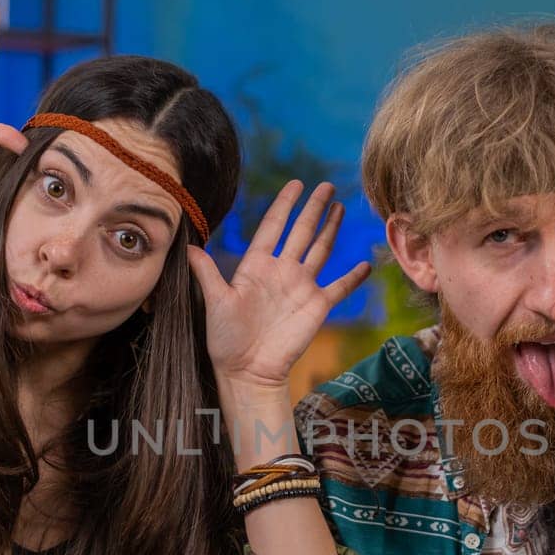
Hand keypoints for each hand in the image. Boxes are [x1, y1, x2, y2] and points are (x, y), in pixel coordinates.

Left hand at [187, 180, 370, 392]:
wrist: (248, 370)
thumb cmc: (227, 339)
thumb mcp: (215, 302)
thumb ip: (207, 273)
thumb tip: (190, 247)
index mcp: (257, 265)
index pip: (274, 225)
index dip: (285, 204)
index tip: (295, 184)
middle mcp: (282, 271)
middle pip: (302, 231)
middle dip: (313, 208)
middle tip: (325, 185)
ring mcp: (301, 287)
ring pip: (321, 250)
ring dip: (331, 229)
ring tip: (340, 207)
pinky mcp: (317, 306)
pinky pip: (339, 288)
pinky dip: (353, 277)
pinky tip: (364, 265)